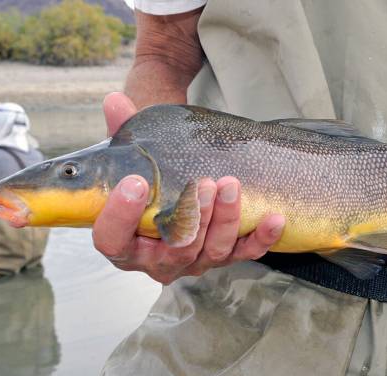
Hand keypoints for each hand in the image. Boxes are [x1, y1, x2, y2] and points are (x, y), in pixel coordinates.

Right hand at [92, 92, 284, 283]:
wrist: (176, 196)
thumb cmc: (150, 181)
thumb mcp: (133, 159)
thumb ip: (121, 133)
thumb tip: (115, 102)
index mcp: (124, 242)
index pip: (112, 239)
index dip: (121, 216)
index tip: (136, 183)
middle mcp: (157, 260)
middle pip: (174, 249)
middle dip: (194, 216)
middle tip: (205, 183)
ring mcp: (194, 261)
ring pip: (211, 251)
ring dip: (225, 220)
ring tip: (231, 186)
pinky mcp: (224, 257)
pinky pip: (245, 253)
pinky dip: (261, 238)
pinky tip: (274, 219)